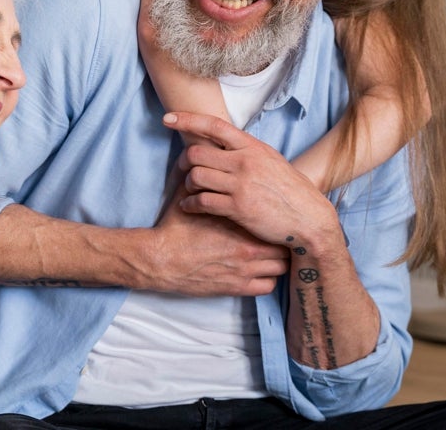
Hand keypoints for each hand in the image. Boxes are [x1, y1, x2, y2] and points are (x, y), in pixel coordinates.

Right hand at [139, 190, 288, 296]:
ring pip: (281, 268)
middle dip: (281, 240)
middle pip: (285, 245)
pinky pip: (268, 286)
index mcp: (239, 223)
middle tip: (275, 236)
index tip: (272, 217)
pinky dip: (268, 279)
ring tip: (270, 255)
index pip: (274, 221)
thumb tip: (203, 158)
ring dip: (278, 261)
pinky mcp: (237, 288)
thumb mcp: (188, 197)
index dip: (276, 219)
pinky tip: (259, 272)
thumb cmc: (174, 229)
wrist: (161, 260)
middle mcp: (248, 248)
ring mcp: (244, 271)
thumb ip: (203, 181)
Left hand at [166, 111, 339, 248]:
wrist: (309, 219)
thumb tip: (223, 143)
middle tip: (182, 169)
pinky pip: (201, 201)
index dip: (188, 119)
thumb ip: (246, 151)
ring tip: (189, 190)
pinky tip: (189, 206)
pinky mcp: (237, 208)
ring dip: (187, 184)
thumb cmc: (289, 190)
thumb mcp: (270, 160)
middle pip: (196, 153)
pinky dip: (189, 204)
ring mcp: (240, 185)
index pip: (214, 126)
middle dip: (183, 161)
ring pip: (196, 177)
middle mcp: (245, 162)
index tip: (168, 119)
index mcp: (252, 147)